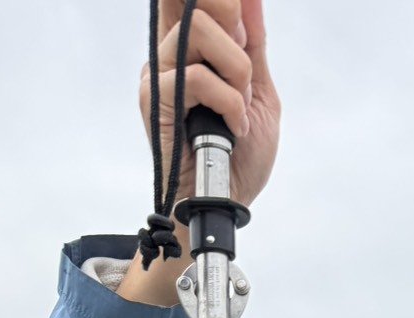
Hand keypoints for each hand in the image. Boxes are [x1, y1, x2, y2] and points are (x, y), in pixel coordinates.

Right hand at [139, 0, 279, 207]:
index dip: (223, 2)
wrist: (230, 201)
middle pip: (196, 0)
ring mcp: (160, 73)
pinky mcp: (154, 99)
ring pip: (196, 29)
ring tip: (241, 107)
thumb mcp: (259, 91)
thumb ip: (253, 42)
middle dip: (236, 30)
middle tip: (246, 77)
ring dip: (235, 71)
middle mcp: (171, 52)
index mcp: (193, 46)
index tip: (245, 35)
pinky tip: (234, 127)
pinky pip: (195, 76)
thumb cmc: (241, 156)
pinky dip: (227, 101)